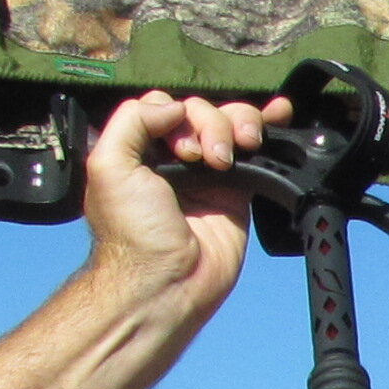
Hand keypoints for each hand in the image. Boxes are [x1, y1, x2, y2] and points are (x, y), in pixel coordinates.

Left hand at [80, 88, 278, 316]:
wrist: (168, 282)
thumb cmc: (134, 232)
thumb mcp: (109, 166)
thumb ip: (133, 120)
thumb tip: (176, 106)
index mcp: (140, 150)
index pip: (166, 106)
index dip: (178, 115)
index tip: (180, 147)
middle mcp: (174, 158)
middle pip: (202, 110)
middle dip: (211, 123)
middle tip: (207, 159)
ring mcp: (209, 173)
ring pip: (231, 123)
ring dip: (240, 124)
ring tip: (240, 149)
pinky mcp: (238, 190)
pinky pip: (255, 151)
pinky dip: (268, 125)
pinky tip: (278, 111)